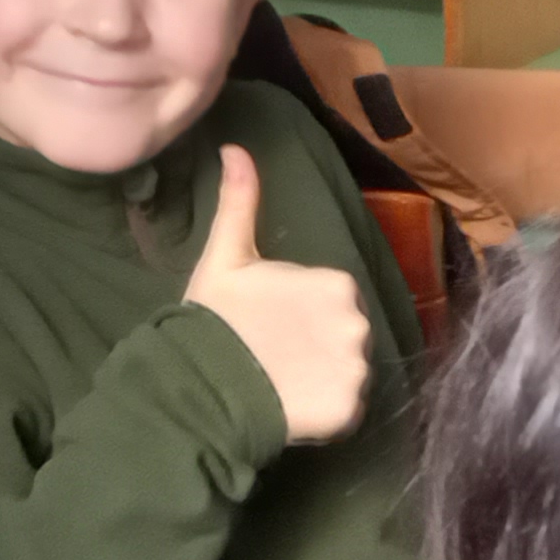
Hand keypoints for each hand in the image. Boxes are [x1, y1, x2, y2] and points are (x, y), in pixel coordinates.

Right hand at [178, 145, 371, 443]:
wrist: (202, 386)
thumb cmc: (214, 319)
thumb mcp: (226, 256)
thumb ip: (241, 202)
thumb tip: (235, 148)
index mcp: (336, 283)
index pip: (333, 299)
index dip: (302, 313)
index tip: (272, 325)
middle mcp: (357, 323)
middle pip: (345, 334)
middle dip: (317, 344)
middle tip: (276, 357)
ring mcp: (356, 368)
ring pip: (348, 370)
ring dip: (324, 377)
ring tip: (283, 383)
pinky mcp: (350, 409)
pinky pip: (347, 408)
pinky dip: (327, 411)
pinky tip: (293, 406)